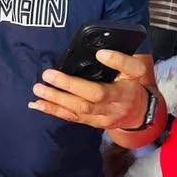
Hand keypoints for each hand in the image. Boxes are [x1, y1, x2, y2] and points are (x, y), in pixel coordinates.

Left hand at [29, 49, 147, 130]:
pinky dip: (53, 111)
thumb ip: (121, 61)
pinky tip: (38, 104)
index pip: (112, 83)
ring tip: (39, 90)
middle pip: (88, 100)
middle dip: (66, 88)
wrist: (139, 114)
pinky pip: (71, 118)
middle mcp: (111, 107)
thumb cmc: (133, 87)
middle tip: (47, 76)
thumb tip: (100, 53)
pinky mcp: (91, 123)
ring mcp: (100, 117)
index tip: (99, 54)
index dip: (108, 67)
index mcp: (122, 92)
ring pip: (77, 111)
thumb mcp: (136, 71)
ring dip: (55, 101)